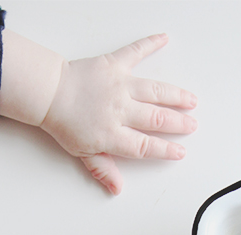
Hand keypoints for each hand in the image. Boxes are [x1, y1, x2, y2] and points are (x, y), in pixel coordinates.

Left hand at [41, 34, 197, 194]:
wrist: (49, 93)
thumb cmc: (63, 122)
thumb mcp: (82, 153)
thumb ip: (103, 169)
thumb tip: (116, 188)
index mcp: (112, 135)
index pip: (145, 146)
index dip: (165, 150)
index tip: (179, 151)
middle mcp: (120, 110)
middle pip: (156, 119)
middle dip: (178, 123)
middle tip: (192, 125)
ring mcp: (119, 85)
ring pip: (155, 91)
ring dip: (176, 95)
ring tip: (190, 100)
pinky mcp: (113, 64)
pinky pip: (135, 52)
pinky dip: (150, 44)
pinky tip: (164, 40)